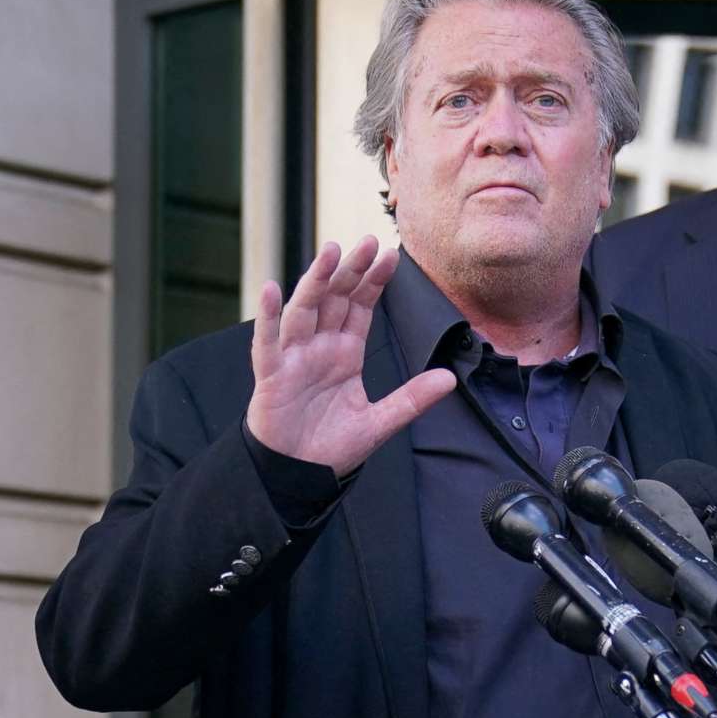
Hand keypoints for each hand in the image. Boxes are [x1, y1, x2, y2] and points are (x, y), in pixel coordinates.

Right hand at [243, 237, 456, 474]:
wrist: (298, 476)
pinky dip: (268, 318)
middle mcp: (318, 348)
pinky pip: (267, 344)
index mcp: (344, 353)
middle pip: (334, 300)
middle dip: (351, 270)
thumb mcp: (379, 423)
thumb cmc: (331, 447)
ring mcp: (293, 359)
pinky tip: (272, 291)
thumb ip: (411, 399)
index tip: (390, 255)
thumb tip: (450, 379)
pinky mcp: (271, 377)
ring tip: (330, 253)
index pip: (361, 307)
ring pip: (304, 311)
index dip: (374, 281)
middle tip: (368, 241)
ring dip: (315, 281)